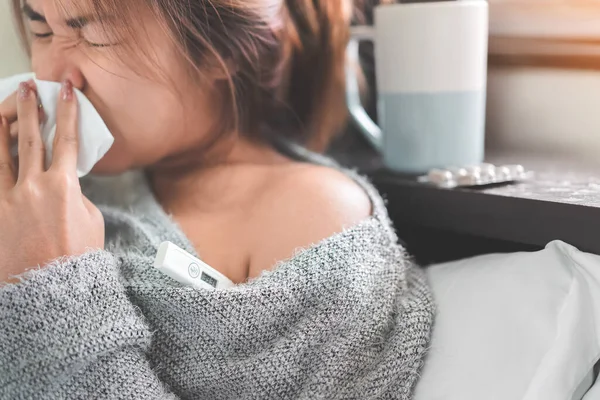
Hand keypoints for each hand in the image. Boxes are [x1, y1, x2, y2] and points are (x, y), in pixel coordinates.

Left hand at [0, 80, 103, 283]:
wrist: (52, 288)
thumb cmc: (78, 256)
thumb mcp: (91, 220)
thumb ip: (76, 195)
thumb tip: (63, 184)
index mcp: (64, 187)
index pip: (68, 140)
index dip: (68, 112)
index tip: (67, 91)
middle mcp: (33, 187)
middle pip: (30, 138)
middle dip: (30, 109)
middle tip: (27, 88)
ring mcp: (8, 199)